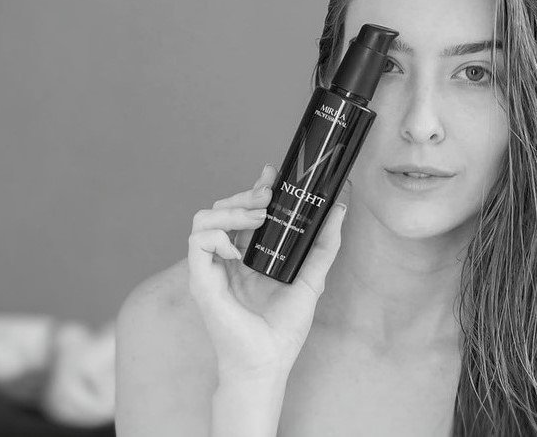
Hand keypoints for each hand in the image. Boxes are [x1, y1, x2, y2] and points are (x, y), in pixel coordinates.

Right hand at [186, 164, 348, 382]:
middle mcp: (227, 258)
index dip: (254, 187)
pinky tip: (238, 249)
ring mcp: (212, 268)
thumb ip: (324, 245)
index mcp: (248, 256)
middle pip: (223, 208)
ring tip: (257, 218)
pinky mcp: (201, 280)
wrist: (267, 362)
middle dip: (245, 194)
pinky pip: (197, 242)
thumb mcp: (311, 279)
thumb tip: (339, 209)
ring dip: (230, 210)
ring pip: (204, 218)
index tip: (272, 173)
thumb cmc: (283, 329)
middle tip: (269, 196)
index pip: (244, 212)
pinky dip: (216, 235)